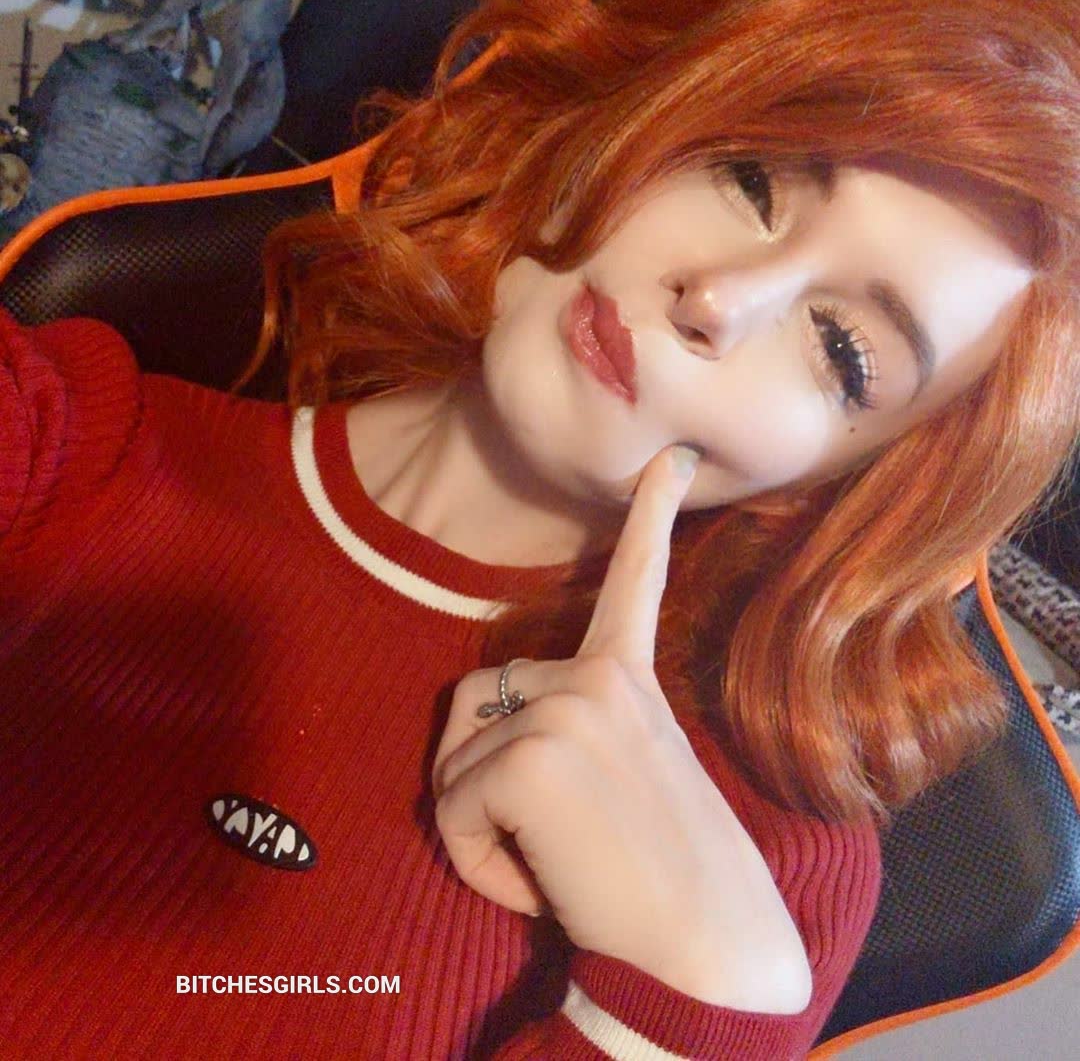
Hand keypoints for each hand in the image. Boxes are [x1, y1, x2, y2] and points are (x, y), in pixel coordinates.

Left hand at [432, 446, 811, 1009]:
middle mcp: (597, 675)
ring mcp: (564, 707)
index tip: (671, 456)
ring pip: (453, 765)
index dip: (649, 516)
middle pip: (471, 703)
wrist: (708, 954)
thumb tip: (484, 738)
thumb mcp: (625, 780)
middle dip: (478, 777)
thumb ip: (572, 734)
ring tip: (552, 864)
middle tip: (550, 839)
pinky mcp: (528, 756)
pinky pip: (449, 812)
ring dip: (481, 828)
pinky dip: (476, 862)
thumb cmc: (665, 879)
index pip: (635, 581)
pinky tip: (540, 884)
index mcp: (629, 680)